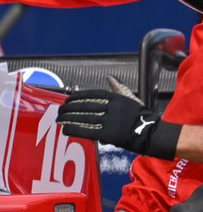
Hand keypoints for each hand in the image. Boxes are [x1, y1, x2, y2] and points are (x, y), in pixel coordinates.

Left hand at [56, 91, 180, 158]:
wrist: (152, 133)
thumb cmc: (140, 117)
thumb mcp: (130, 99)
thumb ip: (117, 88)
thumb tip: (109, 77)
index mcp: (117, 98)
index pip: (93, 94)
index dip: (79, 96)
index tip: (69, 98)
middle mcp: (113, 108)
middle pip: (85, 106)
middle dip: (70, 108)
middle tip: (60, 110)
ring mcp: (110, 121)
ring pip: (84, 118)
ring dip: (69, 118)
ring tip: (59, 119)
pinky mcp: (108, 134)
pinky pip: (87, 131)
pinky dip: (74, 129)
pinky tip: (65, 130)